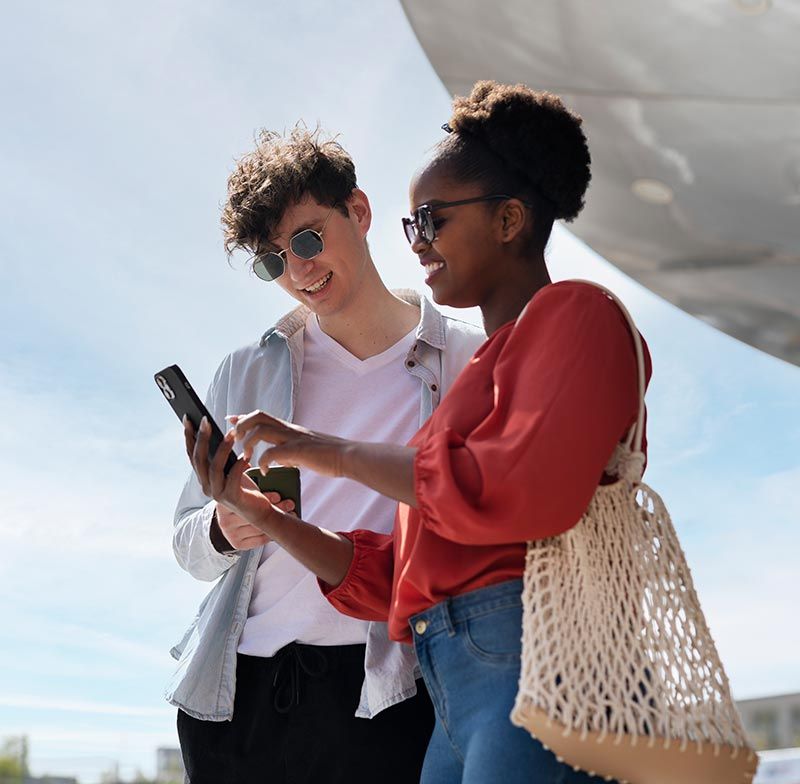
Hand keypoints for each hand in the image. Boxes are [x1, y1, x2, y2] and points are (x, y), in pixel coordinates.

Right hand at [183, 416, 284, 541]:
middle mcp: (207, 486)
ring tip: (232, 433)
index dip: (189, 437)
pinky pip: (233, 478)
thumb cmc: (244, 486)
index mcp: (204, 478)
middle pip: (199, 459)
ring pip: (215, 467)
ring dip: (223, 448)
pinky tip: (246, 457)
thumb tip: (215, 431)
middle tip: (206, 421)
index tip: (188, 419)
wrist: (258, 510)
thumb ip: (221, 455)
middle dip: (202, 438)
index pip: (192, 455)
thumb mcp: (229, 468)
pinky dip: (238, 465)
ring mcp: (217, 494)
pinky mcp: (232, 498)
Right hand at [213, 492, 295, 551]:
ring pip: (260, 529)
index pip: (247, 502)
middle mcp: (225, 521)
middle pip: (255, 516)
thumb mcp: (241, 489)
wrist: (227, 516)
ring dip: (278, 522)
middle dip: (276, 509)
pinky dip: (272, 533)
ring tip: (291, 514)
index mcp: (224, 504)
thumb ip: (251, 488)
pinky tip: (280, 526)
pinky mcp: (237, 544)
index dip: (265, 498)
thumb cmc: (239, 499)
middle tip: (290, 504)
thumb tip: (274, 488)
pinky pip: (260, 540)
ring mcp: (230, 534)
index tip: (278, 496)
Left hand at [229, 411, 350, 478]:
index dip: (243, 416)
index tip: (229, 418)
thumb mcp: (304, 449)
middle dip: (242, 425)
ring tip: (247, 456)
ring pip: (261, 429)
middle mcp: (289, 429)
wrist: (348, 456)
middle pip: (258, 416)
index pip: (262, 416)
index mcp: (289, 429)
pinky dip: (263, 461)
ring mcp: (293, 438)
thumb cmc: (328, 456)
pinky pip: (273, 452)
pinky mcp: (298, 450)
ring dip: (249, 442)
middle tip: (235, 439)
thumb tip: (279, 458)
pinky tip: (264, 471)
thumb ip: (289, 451)